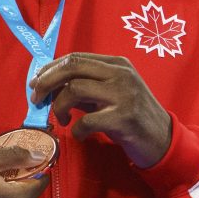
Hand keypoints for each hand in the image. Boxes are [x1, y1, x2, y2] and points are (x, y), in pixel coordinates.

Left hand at [29, 53, 172, 167]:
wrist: (162, 139)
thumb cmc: (133, 116)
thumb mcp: (112, 94)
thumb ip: (87, 87)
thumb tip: (51, 86)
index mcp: (117, 64)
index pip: (75, 58)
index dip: (50, 70)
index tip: (36, 83)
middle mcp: (120, 74)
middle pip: (72, 67)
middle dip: (46, 82)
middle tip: (36, 99)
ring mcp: (123, 94)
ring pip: (74, 89)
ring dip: (58, 107)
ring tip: (61, 119)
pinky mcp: (123, 118)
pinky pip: (86, 121)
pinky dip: (76, 130)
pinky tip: (80, 134)